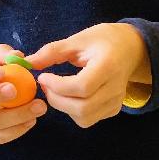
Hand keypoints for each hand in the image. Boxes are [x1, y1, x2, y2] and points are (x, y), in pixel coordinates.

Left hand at [24, 23, 149, 128]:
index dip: (58, 86)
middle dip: (57, 100)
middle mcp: (115, 88)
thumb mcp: (78, 39)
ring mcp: (116, 102)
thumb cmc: (103, 40)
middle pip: (83, 108)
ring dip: (63, 107)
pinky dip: (73, 111)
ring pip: (85, 118)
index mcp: (108, 66)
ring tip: (55, 90)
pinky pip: (89, 119)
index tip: (43, 76)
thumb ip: (52, 52)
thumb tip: (27, 63)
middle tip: (45, 85)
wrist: (131, 48)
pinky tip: (69, 96)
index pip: (82, 87)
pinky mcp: (113, 110)